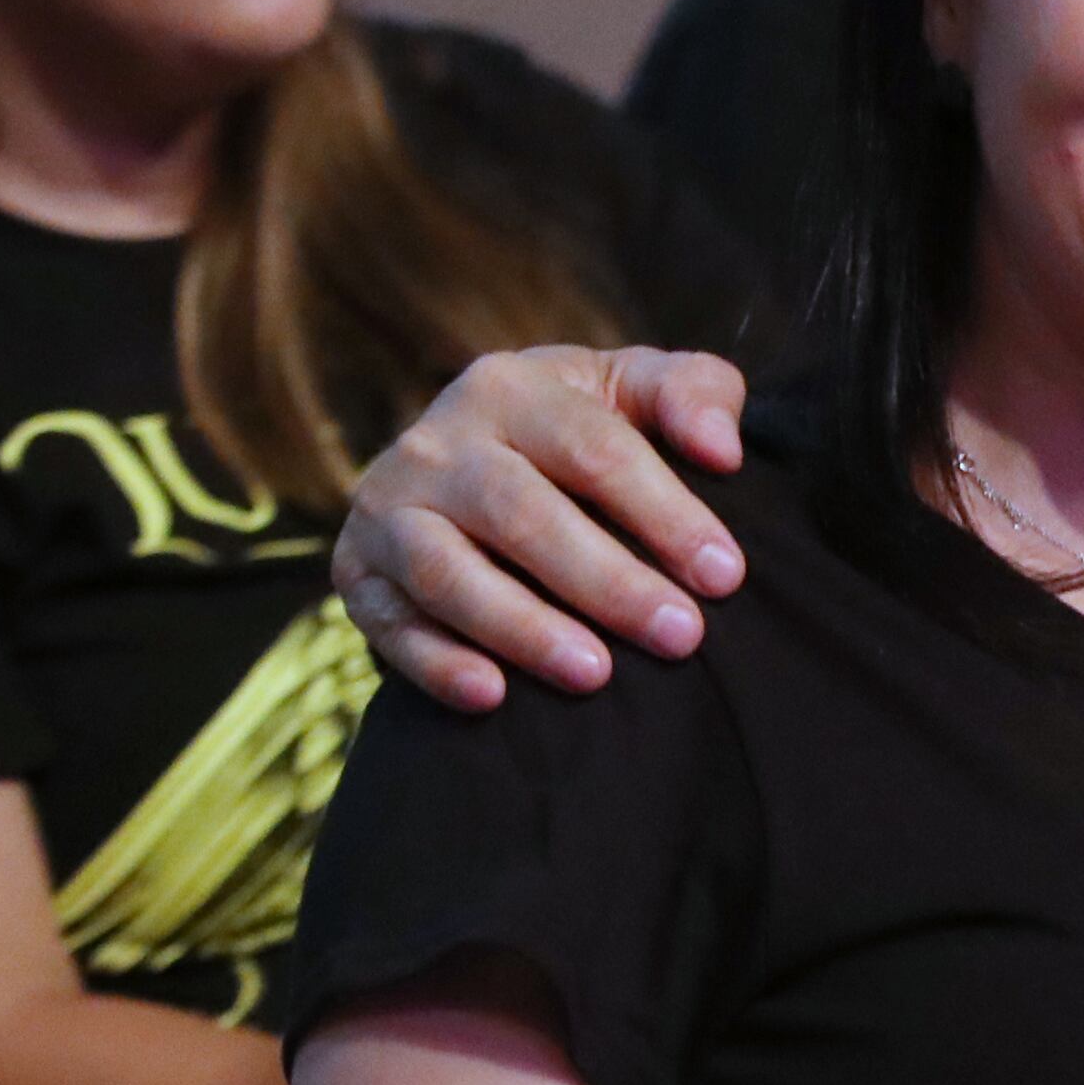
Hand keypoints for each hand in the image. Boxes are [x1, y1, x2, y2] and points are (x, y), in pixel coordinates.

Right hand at [332, 347, 752, 709]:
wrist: (473, 461)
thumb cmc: (582, 430)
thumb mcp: (638, 392)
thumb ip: (694, 393)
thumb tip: (722, 449)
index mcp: (510, 387)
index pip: (595, 450)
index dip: (664, 513)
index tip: (725, 575)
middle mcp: (436, 443)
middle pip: (521, 513)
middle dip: (607, 581)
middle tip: (680, 635)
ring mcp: (387, 508)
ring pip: (448, 571)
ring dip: (523, 628)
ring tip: (596, 674)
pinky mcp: (358, 572)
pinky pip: (388, 623)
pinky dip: (435, 663)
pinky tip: (493, 697)